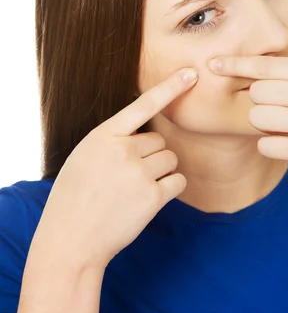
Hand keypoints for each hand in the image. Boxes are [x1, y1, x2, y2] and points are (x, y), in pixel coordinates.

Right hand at [33, 67, 197, 270]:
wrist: (71, 240)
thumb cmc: (75, 197)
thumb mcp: (85, 157)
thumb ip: (112, 141)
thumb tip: (143, 137)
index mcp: (103, 136)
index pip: (142, 105)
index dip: (170, 87)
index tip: (191, 73)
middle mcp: (123, 150)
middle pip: (159, 141)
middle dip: (151, 156)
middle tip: (128, 177)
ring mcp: (139, 174)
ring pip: (170, 159)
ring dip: (161, 172)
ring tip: (134, 189)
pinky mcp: (153, 197)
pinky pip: (178, 181)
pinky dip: (170, 189)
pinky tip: (148, 200)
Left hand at [208, 54, 287, 191]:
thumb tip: (283, 66)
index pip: (266, 65)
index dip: (236, 64)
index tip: (214, 64)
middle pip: (256, 91)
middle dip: (260, 100)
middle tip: (280, 108)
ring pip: (255, 117)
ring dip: (264, 123)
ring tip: (285, 126)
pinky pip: (265, 144)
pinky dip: (271, 145)